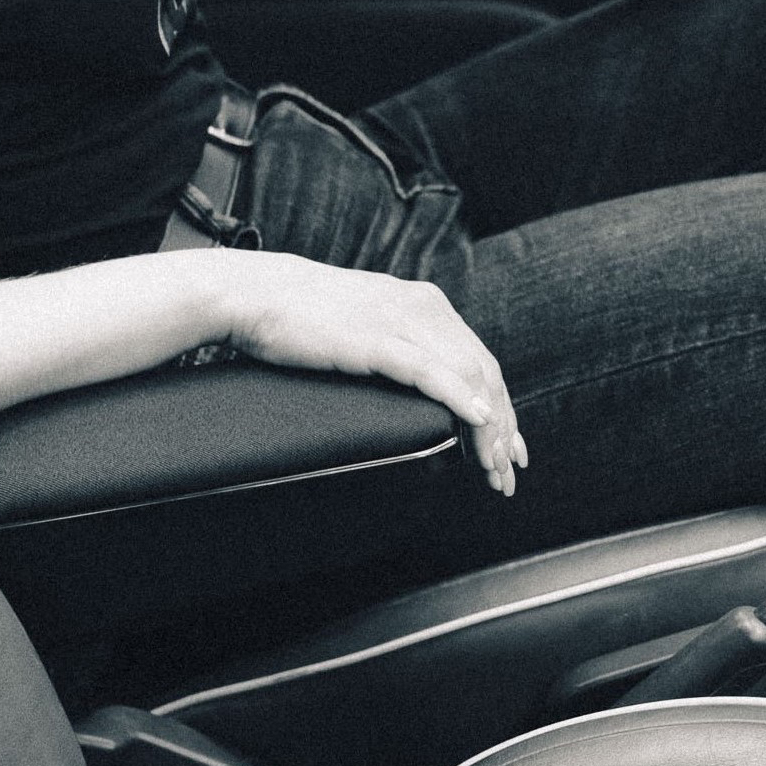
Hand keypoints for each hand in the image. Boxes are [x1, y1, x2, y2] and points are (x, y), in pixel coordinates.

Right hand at [223, 251, 526, 494]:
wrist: (256, 293)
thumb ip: (399, 341)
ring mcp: (400, 320)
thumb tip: (417, 377)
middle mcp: (424, 307)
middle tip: (507, 472)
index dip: (502, 408)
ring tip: (493, 466)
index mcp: (425, 304)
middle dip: (503, 428)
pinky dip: (458, 396)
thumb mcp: (368, 322)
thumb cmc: (303, 314)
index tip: (510, 447)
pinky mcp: (374, 338)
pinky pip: (428, 370)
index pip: (480, 361)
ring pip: (465, 375)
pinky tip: (477, 420)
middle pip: (484, 372)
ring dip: (487, 426)